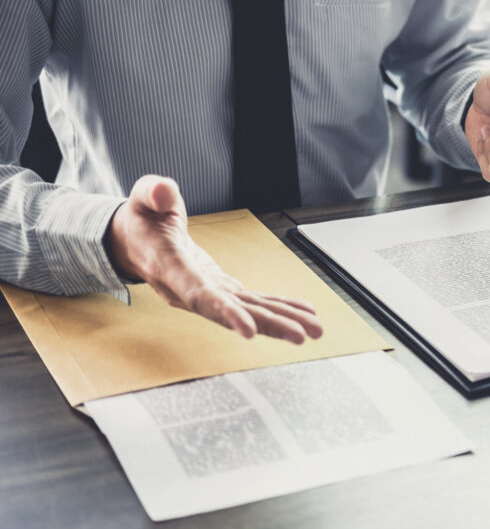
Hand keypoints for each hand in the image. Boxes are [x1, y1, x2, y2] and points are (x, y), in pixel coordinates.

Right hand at [105, 175, 323, 344]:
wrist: (136, 242)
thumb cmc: (142, 219)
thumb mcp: (142, 198)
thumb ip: (153, 193)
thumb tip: (166, 192)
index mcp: (170, 268)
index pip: (198, 294)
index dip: (225, 312)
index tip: (249, 331)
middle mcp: (191, 290)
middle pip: (234, 311)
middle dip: (269, 324)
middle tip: (302, 335)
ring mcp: (209, 292)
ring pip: (249, 310)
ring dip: (283, 321)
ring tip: (314, 330)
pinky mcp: (223, 290)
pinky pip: (254, 301)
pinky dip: (280, 307)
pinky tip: (304, 313)